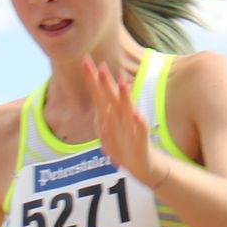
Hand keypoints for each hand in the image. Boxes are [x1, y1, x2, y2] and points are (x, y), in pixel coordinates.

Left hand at [78, 55, 159, 186]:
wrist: (142, 165)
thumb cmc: (124, 144)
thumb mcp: (107, 128)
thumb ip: (100, 111)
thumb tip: (94, 97)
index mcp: (111, 114)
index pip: (99, 93)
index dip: (92, 78)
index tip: (84, 60)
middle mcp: (121, 117)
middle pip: (111, 98)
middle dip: (106, 83)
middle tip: (100, 66)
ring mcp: (132, 128)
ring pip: (127, 111)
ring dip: (124, 97)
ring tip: (122, 82)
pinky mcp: (141, 142)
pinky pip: (140, 132)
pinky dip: (139, 124)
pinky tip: (138, 115)